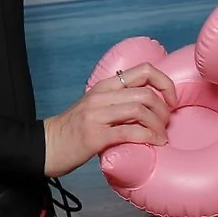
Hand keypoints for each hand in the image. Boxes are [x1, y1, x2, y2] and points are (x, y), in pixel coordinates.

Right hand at [43, 63, 177, 177]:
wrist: (46, 146)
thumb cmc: (73, 130)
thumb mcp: (95, 107)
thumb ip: (116, 102)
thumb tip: (147, 105)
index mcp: (103, 86)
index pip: (143, 70)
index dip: (165, 83)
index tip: (171, 100)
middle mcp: (101, 96)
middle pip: (146, 92)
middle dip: (164, 109)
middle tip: (165, 124)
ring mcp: (96, 115)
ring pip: (140, 109)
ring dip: (158, 124)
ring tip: (160, 136)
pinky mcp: (95, 136)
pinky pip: (130, 131)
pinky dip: (148, 137)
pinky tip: (154, 143)